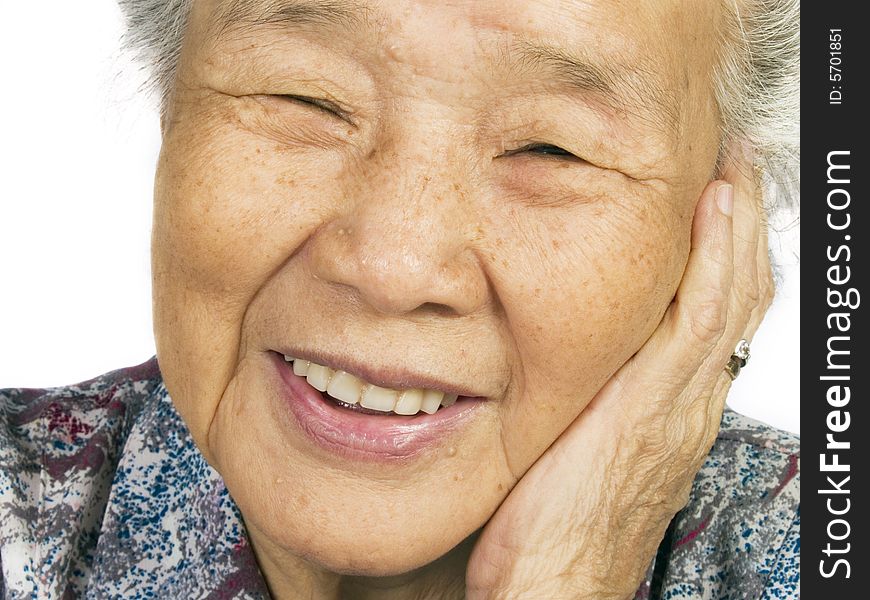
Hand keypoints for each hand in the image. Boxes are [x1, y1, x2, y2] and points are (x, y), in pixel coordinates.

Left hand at [466, 158, 773, 598]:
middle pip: (735, 298)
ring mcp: (680, 402)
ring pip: (728, 297)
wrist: (556, 588)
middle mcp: (690, 399)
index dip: (721, 255)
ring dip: (735, 227)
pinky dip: (716, 259)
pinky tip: (716, 208)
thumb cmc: (557, 527)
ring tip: (733, 167)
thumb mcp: (579, 443)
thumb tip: (568, 348)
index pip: (712, 315)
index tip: (714, 201)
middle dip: (740, 227)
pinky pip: (701, 318)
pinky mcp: (656, 406)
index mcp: (673, 404)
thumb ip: (587, 390)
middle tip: (736, 166)